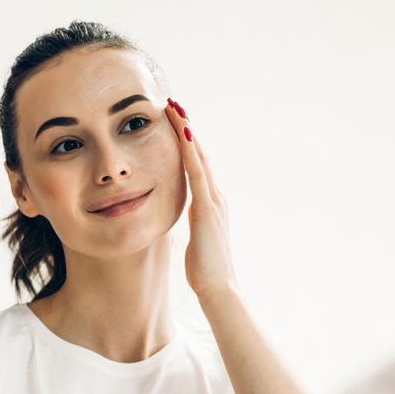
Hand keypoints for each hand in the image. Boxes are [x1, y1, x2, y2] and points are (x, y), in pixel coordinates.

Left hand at [165, 98, 238, 301]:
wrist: (220, 289)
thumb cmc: (205, 270)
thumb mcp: (195, 240)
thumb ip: (193, 224)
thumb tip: (185, 217)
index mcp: (211, 205)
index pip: (197, 167)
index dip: (187, 144)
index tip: (176, 124)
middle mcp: (216, 198)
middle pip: (200, 155)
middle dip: (187, 129)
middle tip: (174, 104)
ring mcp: (214, 201)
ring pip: (199, 157)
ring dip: (187, 131)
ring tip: (175, 108)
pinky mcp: (208, 209)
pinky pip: (197, 174)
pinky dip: (190, 152)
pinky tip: (183, 134)